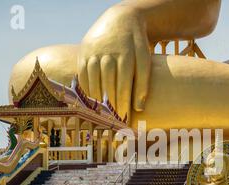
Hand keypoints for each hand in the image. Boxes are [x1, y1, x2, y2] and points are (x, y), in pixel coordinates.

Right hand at [78, 6, 150, 121]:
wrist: (120, 20)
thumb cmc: (136, 45)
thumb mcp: (145, 59)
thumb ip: (144, 82)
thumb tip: (139, 108)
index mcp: (126, 55)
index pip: (124, 85)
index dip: (124, 104)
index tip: (125, 119)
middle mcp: (107, 53)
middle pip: (108, 85)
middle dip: (111, 105)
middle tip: (114, 121)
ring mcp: (93, 52)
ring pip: (94, 81)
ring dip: (98, 100)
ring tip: (103, 115)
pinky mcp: (83, 53)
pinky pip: (82, 76)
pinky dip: (87, 90)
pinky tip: (92, 102)